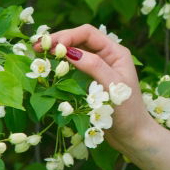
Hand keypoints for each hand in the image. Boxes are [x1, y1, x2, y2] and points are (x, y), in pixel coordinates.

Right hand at [34, 24, 154, 151]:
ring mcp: (100, 68)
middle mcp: (108, 56)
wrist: (133, 136)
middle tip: (36, 48)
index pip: (88, 33)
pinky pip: (75, 67)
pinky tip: (50, 67)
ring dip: (58, 52)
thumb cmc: (128, 112)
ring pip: (76, 53)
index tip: (51, 46)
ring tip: (39, 55)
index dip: (67, 35)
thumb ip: (94, 67)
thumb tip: (70, 52)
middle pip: (79, 40)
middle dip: (59, 41)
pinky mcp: (92, 81)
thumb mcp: (113, 87)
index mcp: (116, 52)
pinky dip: (62, 65)